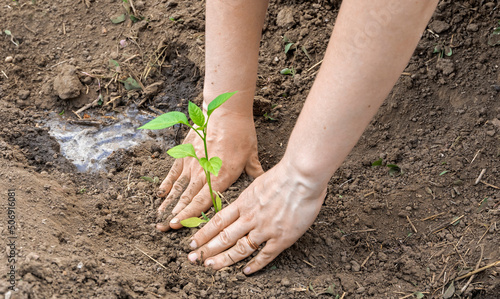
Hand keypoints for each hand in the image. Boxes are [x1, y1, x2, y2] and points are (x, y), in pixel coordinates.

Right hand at [156, 112, 263, 230]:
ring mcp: (192, 162)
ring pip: (178, 187)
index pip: (203, 201)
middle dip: (175, 215)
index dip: (190, 215)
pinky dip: (166, 183)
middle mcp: (203, 172)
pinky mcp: (185, 152)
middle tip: (163, 228)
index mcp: (220, 177)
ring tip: (159, 217)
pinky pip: (174, 171)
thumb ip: (254, 173)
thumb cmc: (241, 133)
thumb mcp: (251, 155)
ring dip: (168, 203)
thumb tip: (265, 185)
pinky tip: (160, 194)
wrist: (225, 110)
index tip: (178, 226)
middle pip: (187, 198)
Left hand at [185, 160, 326, 273]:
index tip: (193, 242)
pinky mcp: (281, 238)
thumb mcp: (260, 180)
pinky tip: (245, 271)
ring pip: (239, 248)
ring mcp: (265, 229)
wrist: (302, 177)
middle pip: (223, 237)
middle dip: (206, 249)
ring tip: (209, 266)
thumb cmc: (286, 174)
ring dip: (223, 259)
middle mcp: (250, 217)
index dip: (204, 233)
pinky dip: (255, 265)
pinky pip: (265, 255)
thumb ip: (253, 192)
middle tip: (192, 259)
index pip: (218, 221)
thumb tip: (252, 191)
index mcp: (244, 202)